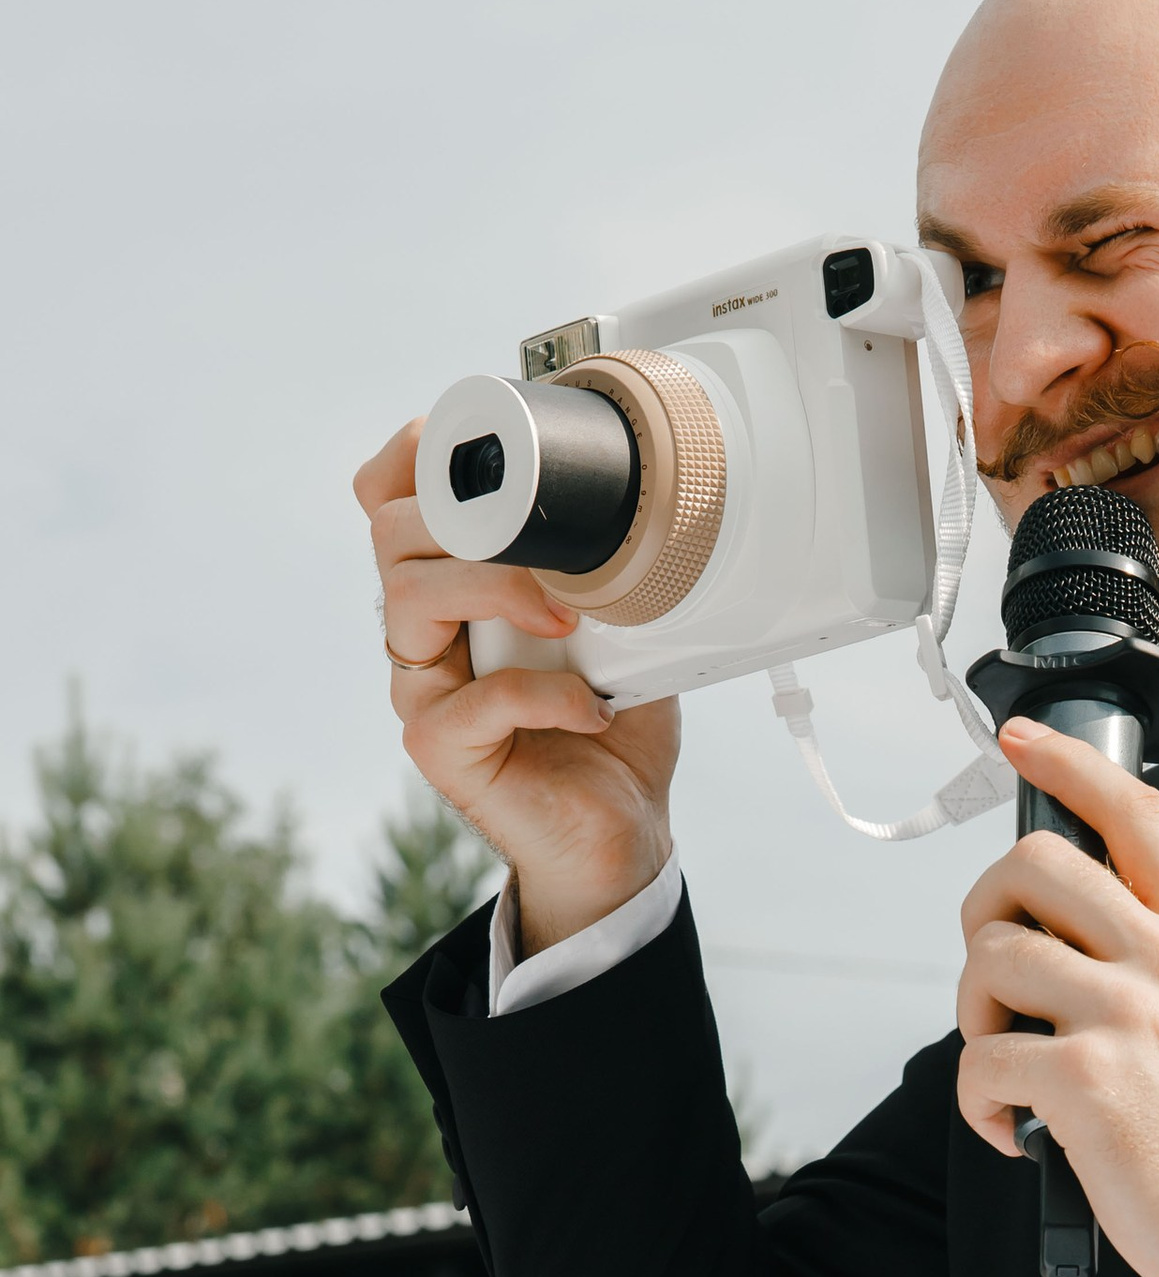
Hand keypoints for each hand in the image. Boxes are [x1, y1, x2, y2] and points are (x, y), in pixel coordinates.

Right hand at [355, 424, 679, 955]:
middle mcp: (422, 630)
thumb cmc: (609, 724)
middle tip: (550, 547)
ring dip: (495, 589)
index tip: (494, 448)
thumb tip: (648, 496)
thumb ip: (609, 564)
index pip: (391, 499)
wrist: (621, 827)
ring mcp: (422, 689)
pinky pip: (473, 701)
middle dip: (468, 518)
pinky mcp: (439, 748)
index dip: (418, 457)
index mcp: (451, 586)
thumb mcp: (620, 626)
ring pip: (409, 600)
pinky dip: (543, 696)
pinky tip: (591, 710)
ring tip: (571, 620)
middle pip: (392, 535)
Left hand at [956, 724, 1158, 1276]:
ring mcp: (1129, 1015)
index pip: (1137, 815)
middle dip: (987, 910)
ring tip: (1005, 1060)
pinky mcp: (1087, 1082)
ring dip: (974, 1012)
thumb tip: (1078, 939)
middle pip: (1035, 867)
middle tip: (995, 969)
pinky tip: (1012, 1129)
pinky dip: (977, 1100)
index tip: (1024, 744)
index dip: (1069, 765)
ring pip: (994, 957)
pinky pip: (981, 1059)